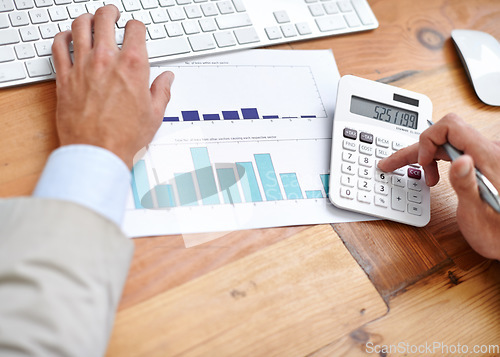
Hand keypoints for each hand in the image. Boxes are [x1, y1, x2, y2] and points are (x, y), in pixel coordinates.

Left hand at [51, 5, 173, 168]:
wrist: (97, 152)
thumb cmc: (125, 136)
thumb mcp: (155, 114)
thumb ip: (162, 91)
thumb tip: (167, 79)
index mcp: (134, 66)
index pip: (136, 29)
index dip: (137, 26)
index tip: (136, 30)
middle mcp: (107, 60)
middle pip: (105, 19)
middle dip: (111, 13)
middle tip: (112, 14)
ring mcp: (83, 67)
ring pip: (80, 26)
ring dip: (87, 19)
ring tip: (91, 21)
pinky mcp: (64, 77)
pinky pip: (58, 46)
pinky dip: (63, 37)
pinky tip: (68, 38)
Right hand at [378, 113, 499, 259]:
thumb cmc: (497, 232)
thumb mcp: (477, 213)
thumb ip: (467, 184)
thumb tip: (460, 160)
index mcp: (487, 157)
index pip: (451, 127)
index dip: (429, 140)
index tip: (421, 162)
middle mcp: (487, 152)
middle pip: (445, 134)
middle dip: (418, 149)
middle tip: (393, 163)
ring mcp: (483, 158)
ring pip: (447, 143)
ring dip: (427, 155)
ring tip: (418, 175)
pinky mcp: (481, 164)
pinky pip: (454, 152)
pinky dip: (436, 160)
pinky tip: (431, 174)